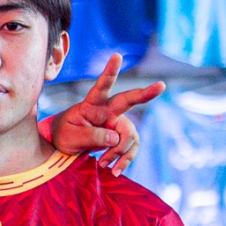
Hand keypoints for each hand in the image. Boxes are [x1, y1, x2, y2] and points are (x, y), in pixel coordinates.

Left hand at [43, 54, 159, 174]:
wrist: (65, 145)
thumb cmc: (64, 135)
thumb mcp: (71, 137)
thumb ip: (91, 136)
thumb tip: (115, 138)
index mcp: (92, 104)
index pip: (102, 86)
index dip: (110, 71)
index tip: (117, 56)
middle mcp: (108, 110)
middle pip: (129, 101)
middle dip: (146, 93)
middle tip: (161, 85)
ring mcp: (116, 123)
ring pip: (130, 135)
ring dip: (120, 152)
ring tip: (103, 164)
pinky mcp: (121, 136)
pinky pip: (131, 147)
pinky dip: (124, 160)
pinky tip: (114, 169)